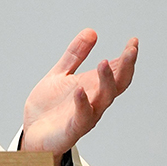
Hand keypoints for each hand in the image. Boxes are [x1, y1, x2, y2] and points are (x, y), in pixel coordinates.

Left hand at [22, 29, 137, 165]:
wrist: (33, 133)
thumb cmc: (50, 107)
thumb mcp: (60, 74)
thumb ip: (75, 55)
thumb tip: (91, 32)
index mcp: (93, 87)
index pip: (117, 72)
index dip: (127, 57)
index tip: (133, 41)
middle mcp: (95, 101)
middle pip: (118, 84)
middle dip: (126, 67)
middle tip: (131, 50)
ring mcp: (86, 115)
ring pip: (104, 99)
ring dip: (106, 81)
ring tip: (104, 62)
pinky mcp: (73, 128)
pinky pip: (82, 116)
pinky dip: (82, 103)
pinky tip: (79, 90)